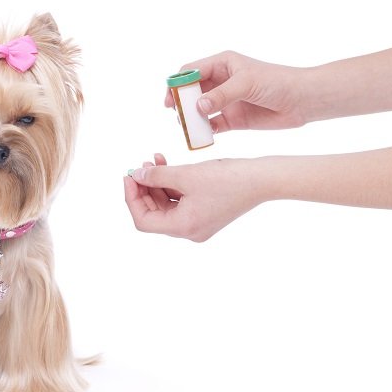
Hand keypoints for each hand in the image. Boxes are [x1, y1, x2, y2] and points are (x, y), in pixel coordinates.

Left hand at [123, 153, 266, 241]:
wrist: (263, 179)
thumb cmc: (228, 178)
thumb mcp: (186, 174)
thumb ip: (157, 176)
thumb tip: (136, 175)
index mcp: (183, 228)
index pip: (143, 221)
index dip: (132, 198)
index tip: (129, 176)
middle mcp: (189, 231)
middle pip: (154, 213)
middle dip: (144, 188)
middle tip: (140, 165)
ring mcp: (198, 223)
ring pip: (166, 205)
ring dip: (157, 183)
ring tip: (154, 160)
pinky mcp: (205, 212)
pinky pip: (180, 201)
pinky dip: (172, 184)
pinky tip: (167, 164)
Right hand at [165, 51, 307, 132]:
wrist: (302, 101)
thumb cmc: (277, 82)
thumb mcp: (246, 83)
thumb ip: (221, 95)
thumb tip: (198, 107)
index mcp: (222, 64)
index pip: (191, 71)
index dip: (178, 84)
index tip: (172, 100)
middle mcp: (221, 82)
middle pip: (191, 92)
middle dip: (182, 103)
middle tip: (178, 116)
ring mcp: (226, 101)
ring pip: (199, 110)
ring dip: (191, 119)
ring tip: (188, 128)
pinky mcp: (233, 119)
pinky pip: (212, 126)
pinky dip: (205, 131)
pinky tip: (203, 137)